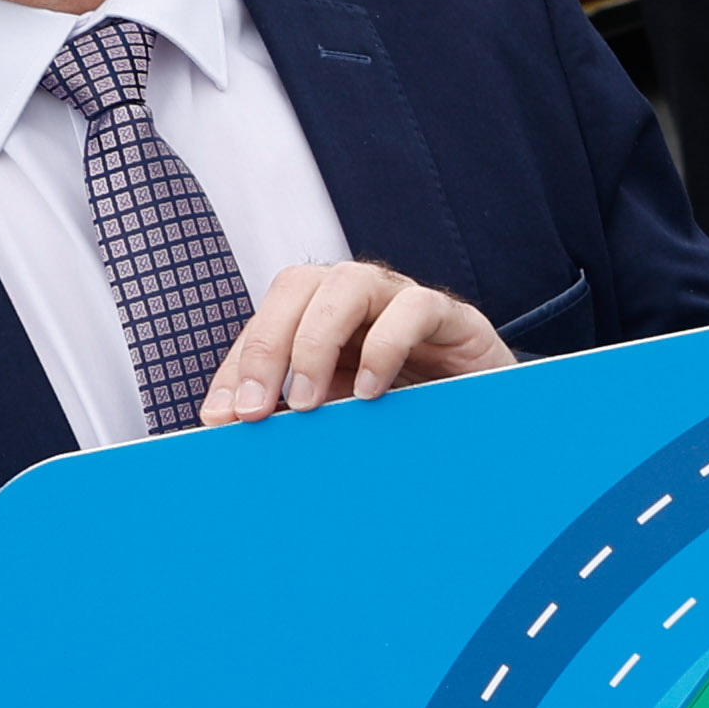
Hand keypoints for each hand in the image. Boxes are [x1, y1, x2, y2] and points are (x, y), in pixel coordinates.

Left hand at [199, 262, 508, 421]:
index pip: (266, 323)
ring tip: (308, 403)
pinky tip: (372, 392)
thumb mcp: (339, 416)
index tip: (222, 418)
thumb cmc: (406, 412)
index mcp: (321, 318)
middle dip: (267, 347)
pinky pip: (415, 309)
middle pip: (298, 286)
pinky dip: (386, 345)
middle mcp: (358, 300)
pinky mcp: (450, 317)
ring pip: (349, 282)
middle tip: (257, 409)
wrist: (485, 418)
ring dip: (316, 342)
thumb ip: (296, 414)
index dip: (236, 366)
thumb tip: (233, 425)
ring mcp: (402, 301)